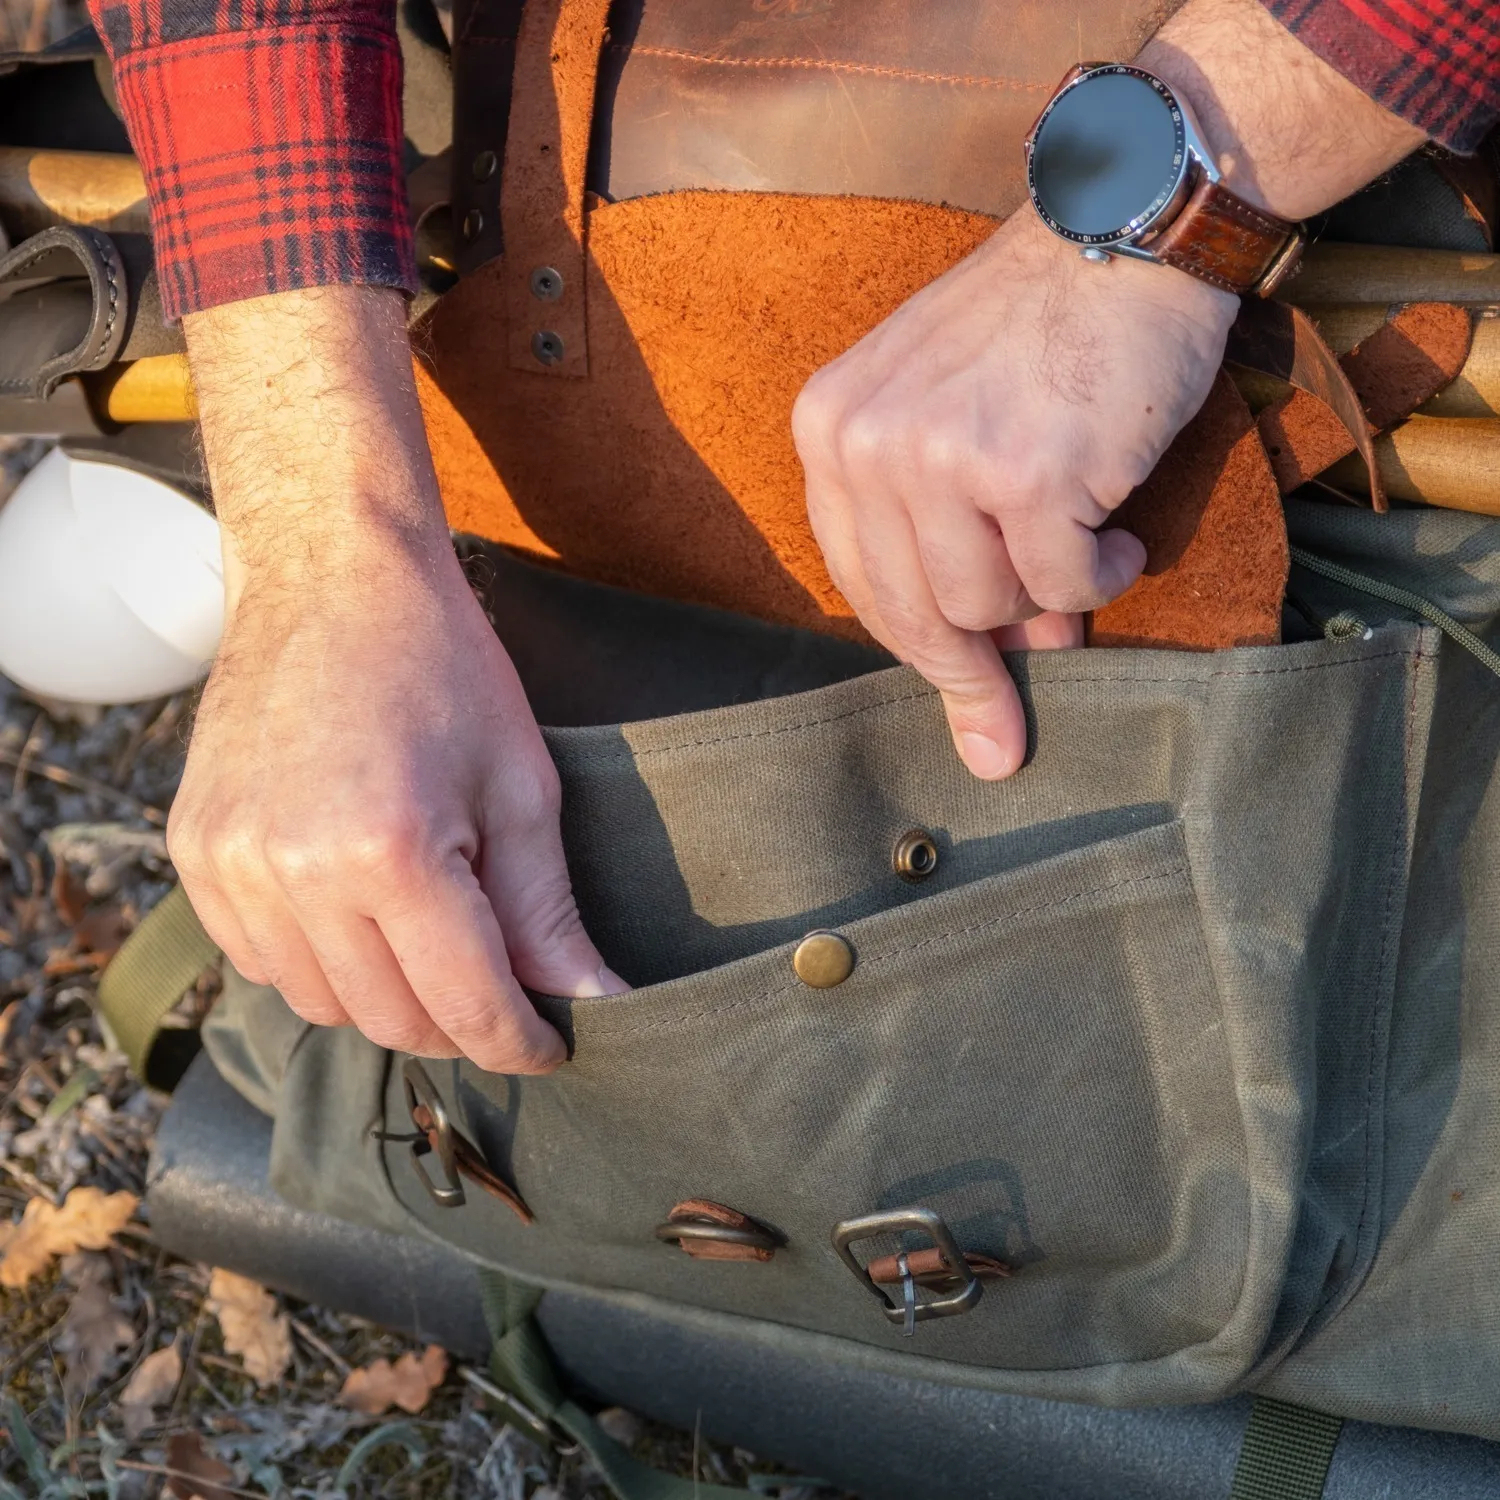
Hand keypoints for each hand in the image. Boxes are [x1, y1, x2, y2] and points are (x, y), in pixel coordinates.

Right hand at [170, 286, 623, 1072]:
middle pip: (390, 1021)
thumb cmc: (443, 669)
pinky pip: (262, 964)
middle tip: (500, 990)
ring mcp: (231, 866)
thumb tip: (592, 999)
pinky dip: (319, 964)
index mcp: (392, 851)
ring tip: (430, 941)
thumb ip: (547, 909)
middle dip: (457, 1025)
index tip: (549, 1046)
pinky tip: (358, 915)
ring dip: (386, 999)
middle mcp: (296, 872)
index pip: (466, 1005)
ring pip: (321, 1006)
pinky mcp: (195, 853)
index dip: (519, 1042)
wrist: (329, 581)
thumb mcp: (522, 785)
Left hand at [793, 207, 1235, 778]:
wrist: (1123, 227)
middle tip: (1021, 707)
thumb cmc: (1033, 329)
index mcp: (832, 429)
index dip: (920, 651)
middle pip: (919, 614)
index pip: (864, 584)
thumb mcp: (942, 413)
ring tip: (1083, 548)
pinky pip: (1063, 585)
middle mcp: (871, 444)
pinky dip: (1103, 575)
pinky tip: (1120, 533)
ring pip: (989, 606)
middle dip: (977, 668)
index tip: (964, 699)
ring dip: (1047, 598)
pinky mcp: (1026, 474)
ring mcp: (944, 458)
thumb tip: (982, 695)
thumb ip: (940, 540)